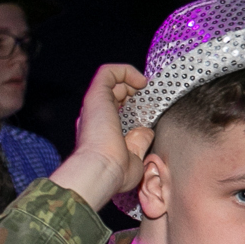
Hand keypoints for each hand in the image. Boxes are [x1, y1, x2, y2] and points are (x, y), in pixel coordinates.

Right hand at [50, 63, 153, 210]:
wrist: (102, 170)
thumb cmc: (115, 172)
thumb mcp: (134, 157)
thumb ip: (139, 142)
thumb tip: (145, 131)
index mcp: (100, 132)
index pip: (116, 110)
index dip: (133, 105)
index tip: (149, 110)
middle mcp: (95, 117)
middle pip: (114, 94)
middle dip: (133, 92)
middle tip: (150, 98)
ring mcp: (94, 106)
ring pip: (110, 81)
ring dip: (130, 81)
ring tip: (145, 89)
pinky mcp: (96, 96)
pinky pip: (108, 72)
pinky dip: (125, 71)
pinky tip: (141, 82)